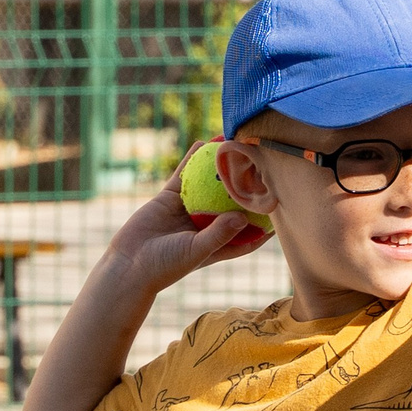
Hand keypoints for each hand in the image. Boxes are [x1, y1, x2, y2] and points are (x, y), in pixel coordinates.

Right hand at [102, 150, 269, 293]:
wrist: (128, 265)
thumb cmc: (165, 267)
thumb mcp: (196, 251)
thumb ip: (219, 234)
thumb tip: (242, 216)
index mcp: (219, 243)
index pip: (250, 232)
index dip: (266, 220)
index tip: (283, 203)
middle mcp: (206, 224)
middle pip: (232, 202)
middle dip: (245, 186)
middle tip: (262, 164)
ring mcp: (188, 210)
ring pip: (209, 184)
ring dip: (220, 166)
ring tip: (236, 146)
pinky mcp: (169, 199)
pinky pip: (184, 175)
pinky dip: (193, 160)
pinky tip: (204, 143)